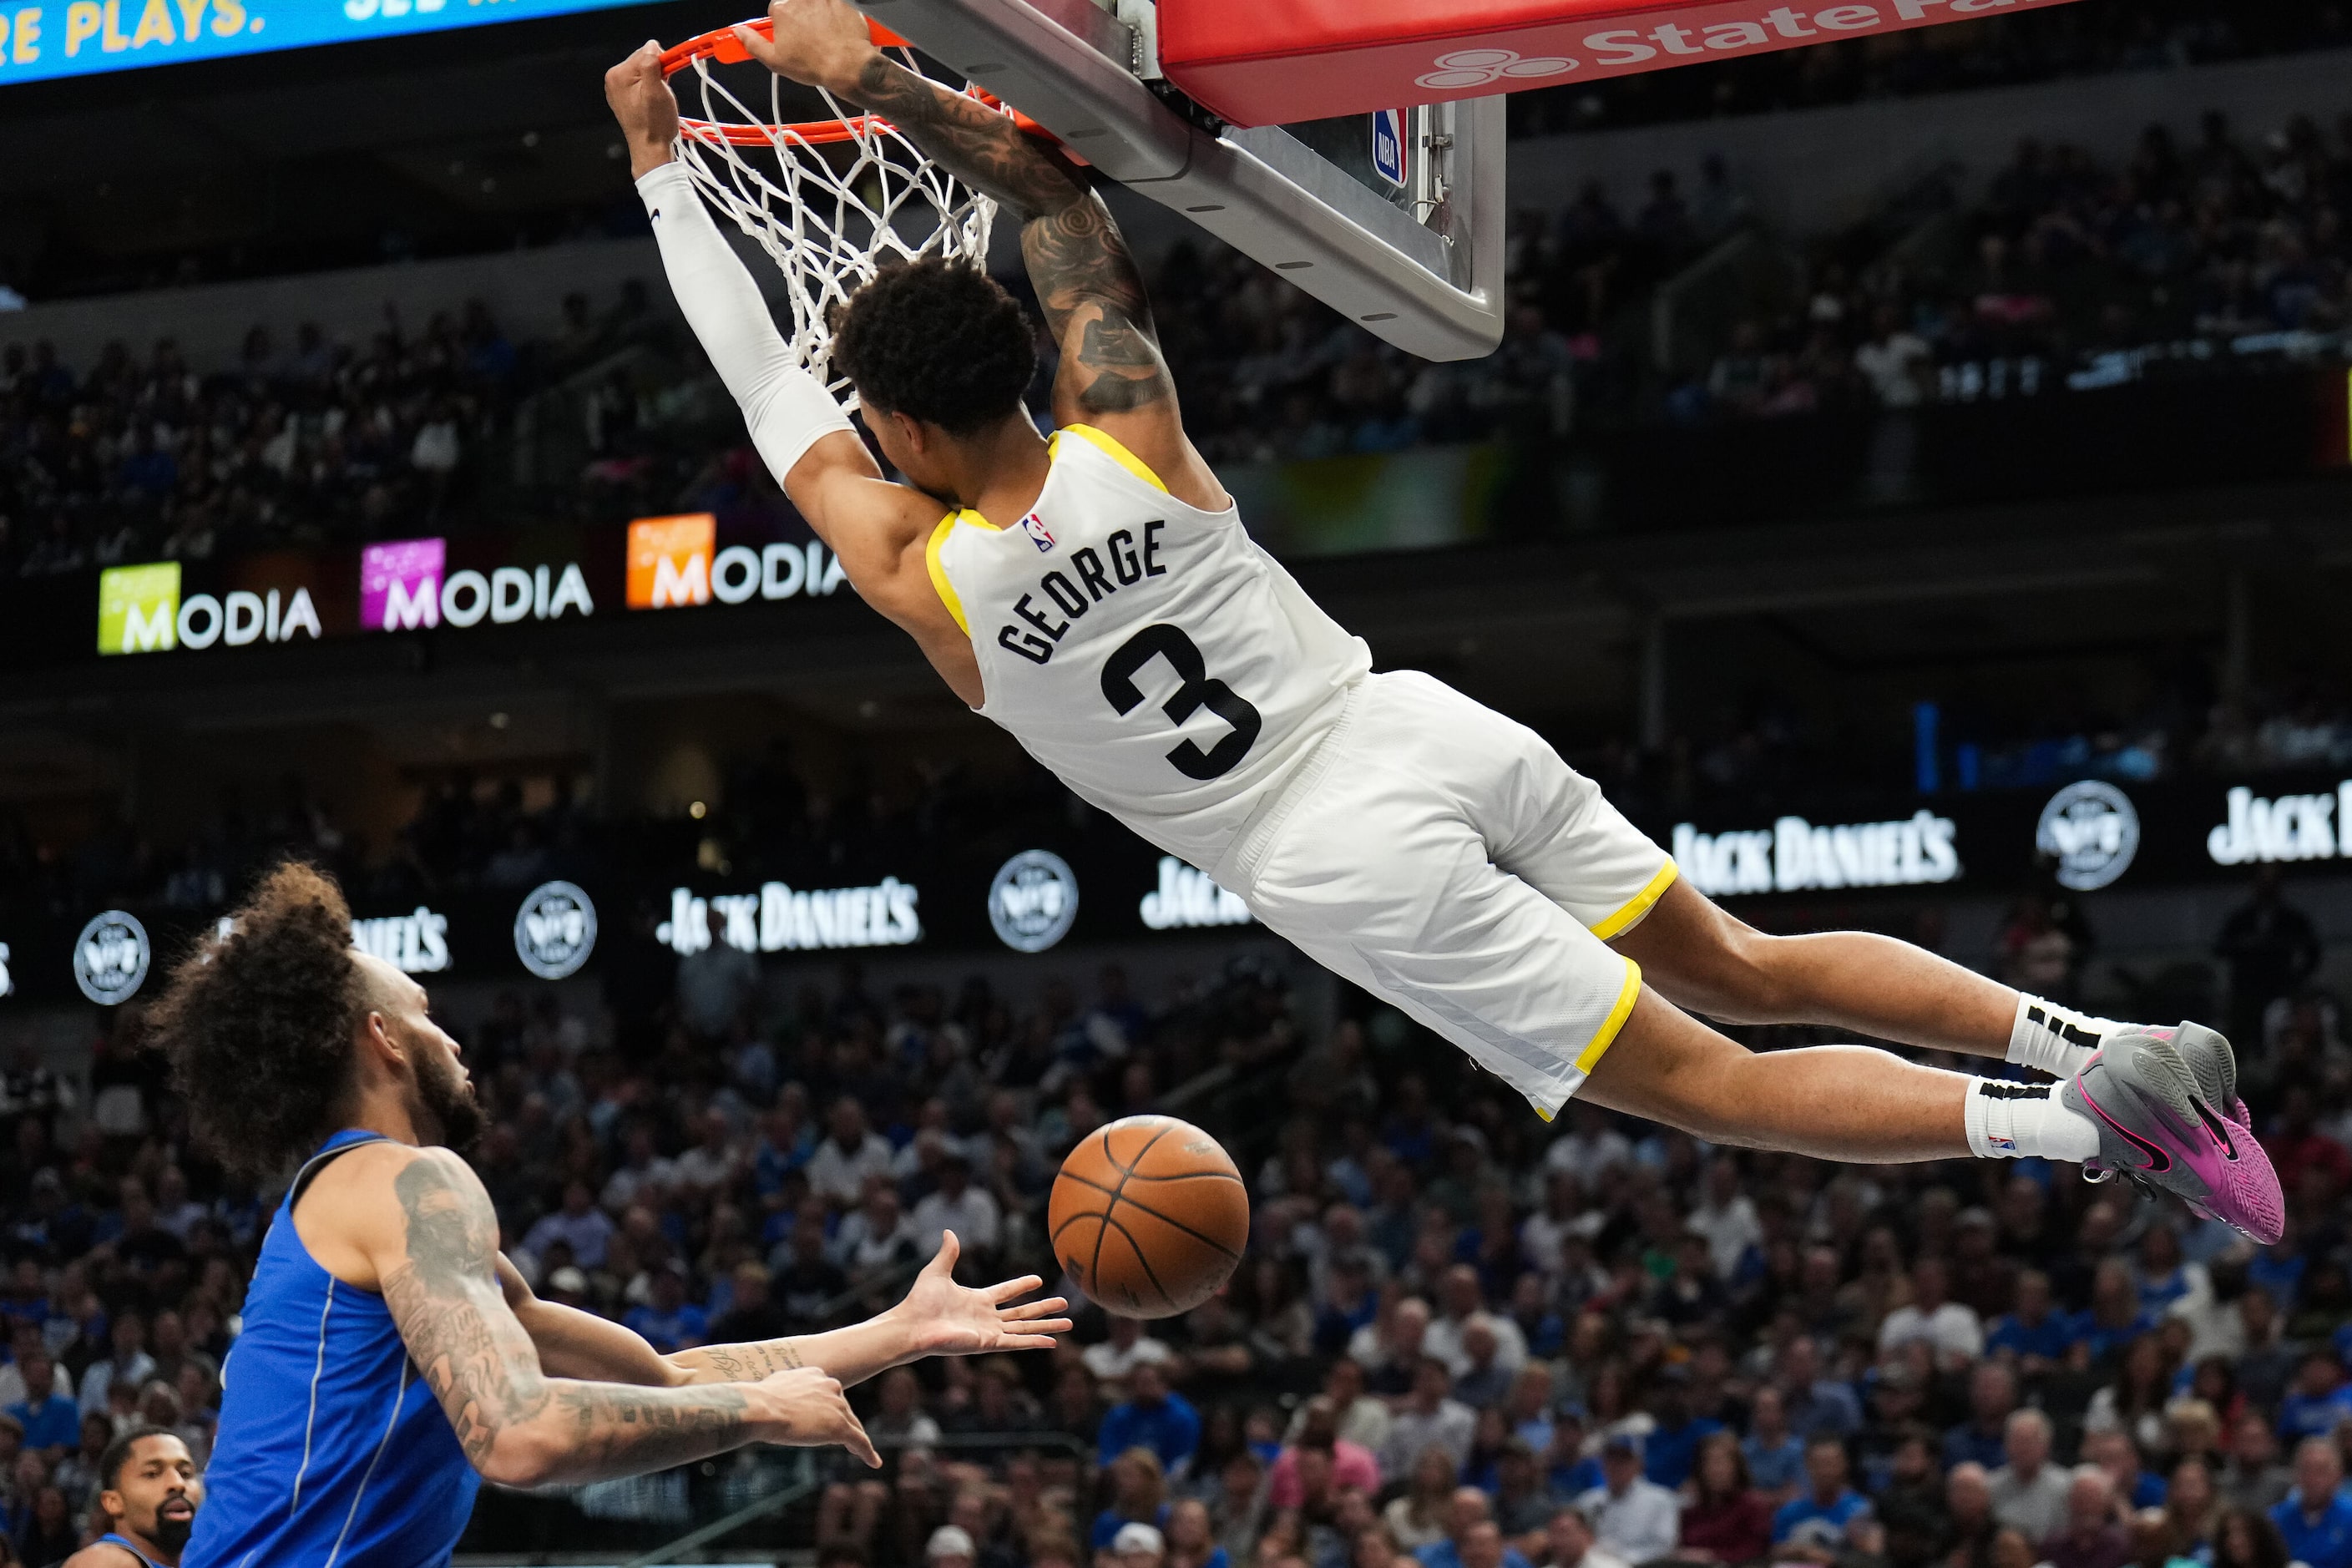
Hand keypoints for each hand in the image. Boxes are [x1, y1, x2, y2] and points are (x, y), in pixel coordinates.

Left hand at [604, 41, 681, 177]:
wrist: (650, 150)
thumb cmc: (655, 125)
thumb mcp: (657, 91)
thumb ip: (651, 64)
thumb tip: (651, 46)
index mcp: (618, 74)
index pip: (646, 51)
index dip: (662, 64)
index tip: (667, 80)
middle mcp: (613, 79)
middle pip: (643, 60)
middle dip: (657, 73)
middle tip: (662, 93)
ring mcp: (617, 88)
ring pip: (644, 71)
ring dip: (655, 81)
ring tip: (657, 100)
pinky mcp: (623, 97)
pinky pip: (640, 82)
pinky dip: (650, 88)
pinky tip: (652, 103)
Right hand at [733, 0, 883, 99]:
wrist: (847, 64)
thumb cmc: (813, 63)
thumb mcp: (774, 60)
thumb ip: (753, 43)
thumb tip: (740, 33)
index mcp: (782, 9)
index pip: (776, 11)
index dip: (783, 27)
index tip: (789, 38)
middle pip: (797, 7)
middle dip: (801, 21)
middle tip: (808, 41)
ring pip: (816, 7)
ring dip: (818, 19)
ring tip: (824, 40)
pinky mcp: (842, 2)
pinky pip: (835, 7)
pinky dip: (836, 18)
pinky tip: (837, 34)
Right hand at [753, 1366, 880, 1467]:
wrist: (762, 1408)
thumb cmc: (760, 1401)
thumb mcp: (775, 1388)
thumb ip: (787, 1392)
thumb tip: (779, 1399)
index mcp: (817, 1375)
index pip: (830, 1394)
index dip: (829, 1409)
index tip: (826, 1419)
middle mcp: (831, 1386)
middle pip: (843, 1409)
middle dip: (841, 1423)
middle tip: (843, 1438)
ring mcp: (837, 1406)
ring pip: (852, 1425)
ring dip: (855, 1439)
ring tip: (862, 1452)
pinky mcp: (839, 1426)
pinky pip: (859, 1441)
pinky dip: (867, 1452)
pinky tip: (874, 1462)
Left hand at [892, 1232, 1072, 1356]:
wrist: (912, 1325)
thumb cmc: (920, 1301)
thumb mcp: (937, 1272)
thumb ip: (948, 1253)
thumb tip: (949, 1231)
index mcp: (977, 1300)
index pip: (1006, 1292)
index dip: (1022, 1285)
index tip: (1039, 1279)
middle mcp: (986, 1318)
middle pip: (1022, 1313)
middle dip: (1044, 1308)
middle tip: (1065, 1304)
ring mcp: (989, 1332)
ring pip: (1025, 1328)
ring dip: (1047, 1325)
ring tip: (1069, 1323)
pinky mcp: (988, 1344)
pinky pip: (1017, 1342)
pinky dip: (1035, 1341)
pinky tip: (1053, 1342)